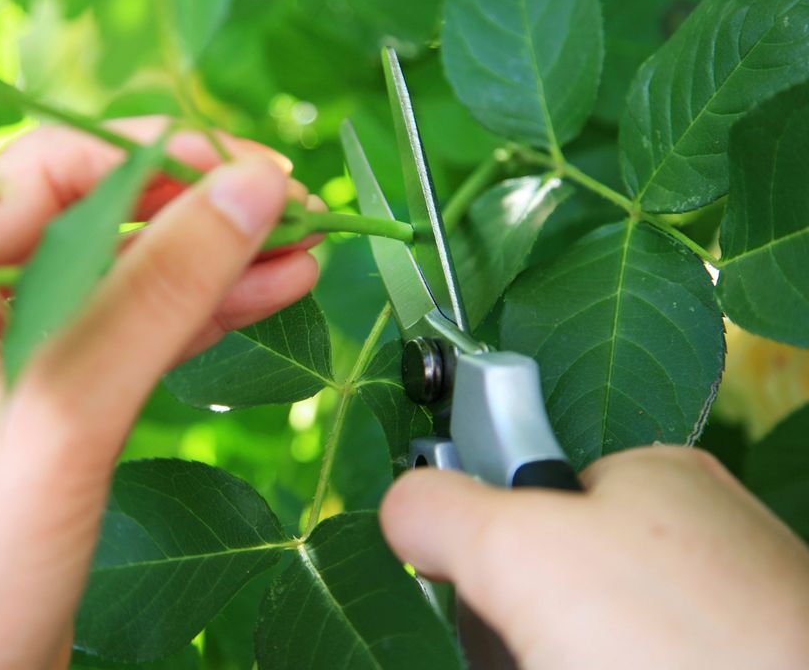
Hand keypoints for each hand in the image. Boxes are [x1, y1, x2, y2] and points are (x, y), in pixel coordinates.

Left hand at [0, 117, 320, 668]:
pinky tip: (267, 293)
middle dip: (200, 211)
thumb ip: (155, 294)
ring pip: (124, 275)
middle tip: (300, 209)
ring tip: (304, 251)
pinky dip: (200, 314)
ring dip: (214, 261)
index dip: (163, 163)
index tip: (258, 172)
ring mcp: (3, 351)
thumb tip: (249, 190)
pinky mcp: (49, 402)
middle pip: (96, 216)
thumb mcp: (58, 417)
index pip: (51, 170)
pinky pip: (130, 333)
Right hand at [380, 445, 808, 669]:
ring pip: (584, 634)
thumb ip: (442, 508)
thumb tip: (404, 504)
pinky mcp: (726, 663)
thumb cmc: (674, 642)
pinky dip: (585, 667)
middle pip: (551, 570)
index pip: (532, 481)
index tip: (472, 572)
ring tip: (554, 669)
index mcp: (654, 480)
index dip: (486, 528)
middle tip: (525, 649)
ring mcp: (720, 621)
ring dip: (544, 656)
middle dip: (516, 616)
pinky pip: (627, 656)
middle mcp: (694, 543)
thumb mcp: (518, 550)